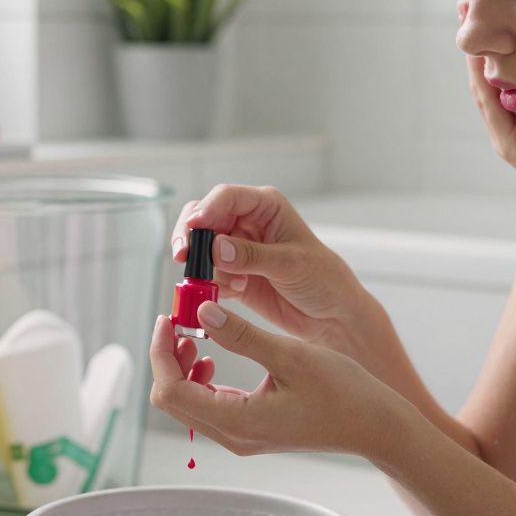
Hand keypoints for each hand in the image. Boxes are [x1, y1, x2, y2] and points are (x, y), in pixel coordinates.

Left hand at [148, 307, 417, 458]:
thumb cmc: (343, 392)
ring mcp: (241, 436)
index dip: (162, 353)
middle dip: (169, 359)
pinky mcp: (250, 430)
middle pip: (173, 399)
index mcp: (238, 420)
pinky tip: (216, 353)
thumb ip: (242, 336)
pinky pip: (209, 405)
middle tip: (181, 321)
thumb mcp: (291, 356)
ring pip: (188, 403)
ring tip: (198, 333)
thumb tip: (203, 313)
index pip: (171, 391)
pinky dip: (202, 377)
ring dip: (184, 367)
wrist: (375, 425)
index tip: (168, 319)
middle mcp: (233, 435)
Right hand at [171, 184, 368, 350]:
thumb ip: (251, 256)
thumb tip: (215, 247)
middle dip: (191, 236)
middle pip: (204, 217)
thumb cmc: (324, 280)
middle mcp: (248, 223)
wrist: (332, 317)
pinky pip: (208, 274)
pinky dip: (211, 284)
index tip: (193, 229)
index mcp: (266, 206)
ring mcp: (238, 249)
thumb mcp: (291, 265)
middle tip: (183, 256)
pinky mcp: (232, 275)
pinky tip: (235, 292)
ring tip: (232, 284)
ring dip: (204, 266)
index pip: (227, 197)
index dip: (206, 210)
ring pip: (201, 247)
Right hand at [460, 0, 515, 239]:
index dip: (497, 36)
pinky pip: (493, 109)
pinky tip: (482, 59)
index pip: (505, 68)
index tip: (495, 1)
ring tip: (466, 20)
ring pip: (482, 86)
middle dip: (478, 36)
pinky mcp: (514, 149)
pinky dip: (484, 82)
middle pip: (485, 72)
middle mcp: (510, 123)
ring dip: (473, 53)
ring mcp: (508, 136)